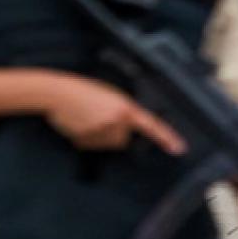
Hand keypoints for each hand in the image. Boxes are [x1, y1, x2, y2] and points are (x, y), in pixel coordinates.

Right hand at [42, 72, 185, 154]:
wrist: (58, 93)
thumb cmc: (82, 90)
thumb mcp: (109, 95)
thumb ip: (122, 111)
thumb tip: (124, 128)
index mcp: (125, 107)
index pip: (151, 125)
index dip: (166, 137)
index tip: (178, 148)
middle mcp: (116, 121)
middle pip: (123, 139)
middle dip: (114, 132)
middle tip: (100, 117)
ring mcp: (102, 132)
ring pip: (107, 144)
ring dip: (100, 136)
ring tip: (87, 119)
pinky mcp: (87, 140)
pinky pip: (91, 145)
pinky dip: (86, 139)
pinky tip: (80, 124)